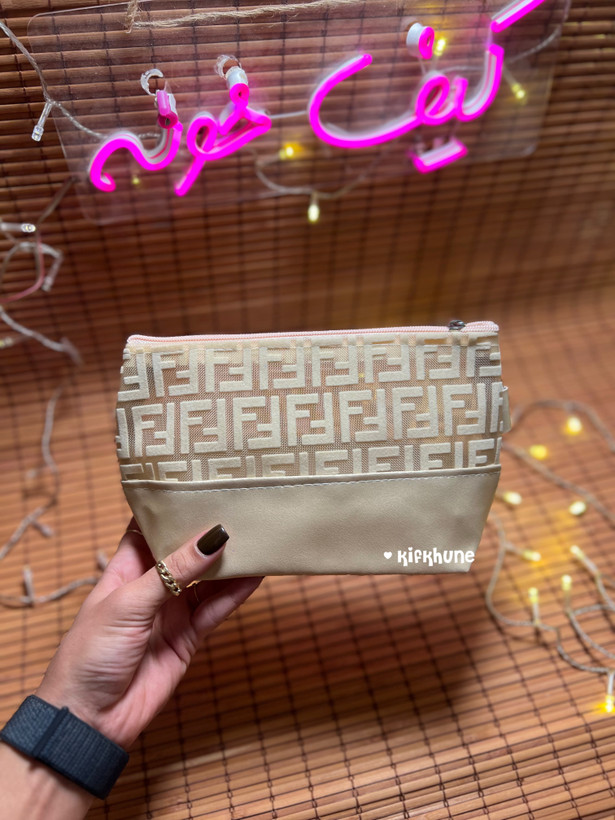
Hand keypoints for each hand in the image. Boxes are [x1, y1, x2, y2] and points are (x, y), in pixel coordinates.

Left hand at [36, 519, 262, 748]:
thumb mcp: (128, 604)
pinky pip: (217, 609)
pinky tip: (256, 575)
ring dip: (229, 562)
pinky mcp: (189, 637)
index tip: (197, 483)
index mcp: (125, 569)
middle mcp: (151, 586)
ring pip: (207, 579)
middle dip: (209, 532)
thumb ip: (172, 572)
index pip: (150, 528)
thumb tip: (212, 538)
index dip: (171, 508)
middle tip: (240, 506)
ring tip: (257, 537)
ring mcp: (172, 611)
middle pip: (185, 551)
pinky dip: (236, 594)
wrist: (91, 720)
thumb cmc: (89, 655)